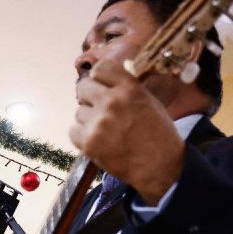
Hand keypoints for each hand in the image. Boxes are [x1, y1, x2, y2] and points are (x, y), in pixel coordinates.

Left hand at [69, 59, 184, 204]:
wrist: (158, 165)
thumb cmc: (157, 133)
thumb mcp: (149, 101)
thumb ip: (127, 89)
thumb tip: (107, 81)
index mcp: (129, 88)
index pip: (100, 68)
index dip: (99, 77)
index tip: (101, 85)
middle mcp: (111, 102)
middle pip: (83, 88)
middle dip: (89, 97)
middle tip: (98, 108)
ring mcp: (98, 123)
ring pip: (79, 112)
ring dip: (88, 119)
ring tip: (104, 130)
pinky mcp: (89, 142)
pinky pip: (73, 131)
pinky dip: (81, 136)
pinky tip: (96, 140)